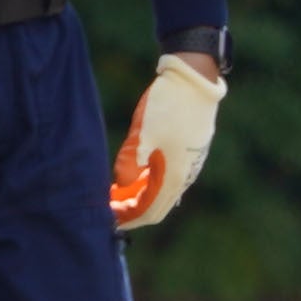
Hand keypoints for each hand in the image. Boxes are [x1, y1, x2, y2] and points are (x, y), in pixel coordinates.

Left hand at [108, 52, 224, 231]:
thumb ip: (130, 164)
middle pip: (157, 206)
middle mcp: (186, 175)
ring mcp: (190, 164)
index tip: (106, 219)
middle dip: (132, 211)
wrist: (194, 81)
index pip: (149, 211)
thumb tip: (123, 185)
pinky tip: (135, 176)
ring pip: (163, 191)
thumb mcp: (142, 134)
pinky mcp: (189, 152)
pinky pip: (168, 178)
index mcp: (175, 175)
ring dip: (140, 196)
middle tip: (107, 209)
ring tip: (116, 193)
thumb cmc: (167, 106)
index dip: (127, 218)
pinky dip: (150, 183)